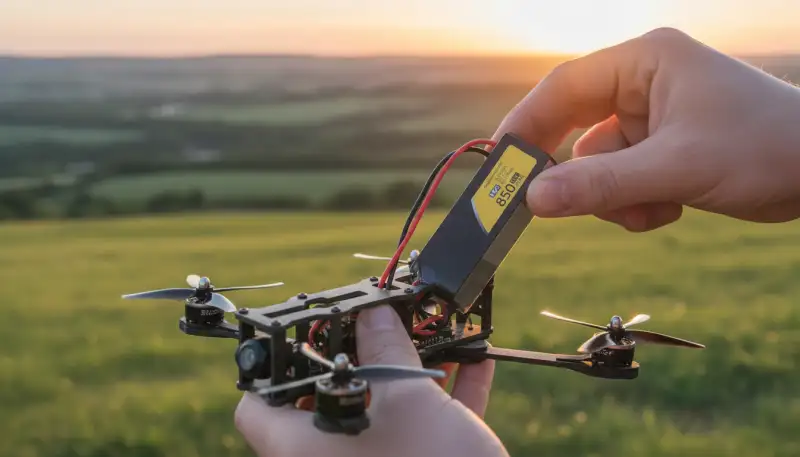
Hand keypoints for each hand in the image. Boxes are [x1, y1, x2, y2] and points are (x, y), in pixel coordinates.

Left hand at [234, 305, 507, 456]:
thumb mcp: (409, 397)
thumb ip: (387, 349)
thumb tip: (373, 313)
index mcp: (300, 448)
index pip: (255, 407)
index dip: (271, 367)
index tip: (302, 336)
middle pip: (325, 400)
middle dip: (360, 355)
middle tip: (378, 324)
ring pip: (377, 412)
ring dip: (407, 372)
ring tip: (431, 336)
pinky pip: (416, 430)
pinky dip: (439, 399)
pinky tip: (473, 363)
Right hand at [493, 27, 799, 230]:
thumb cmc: (767, 146)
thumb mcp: (676, 167)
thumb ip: (601, 185)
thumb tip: (534, 200)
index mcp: (644, 62)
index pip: (563, 86)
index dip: (526, 123)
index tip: (500, 162)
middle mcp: (642, 84)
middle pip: (574, 129)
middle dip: (577, 172)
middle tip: (545, 203)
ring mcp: (651, 119)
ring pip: (596, 166)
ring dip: (615, 197)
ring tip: (656, 206)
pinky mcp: (660, 150)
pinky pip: (619, 182)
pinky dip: (634, 204)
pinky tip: (669, 208)